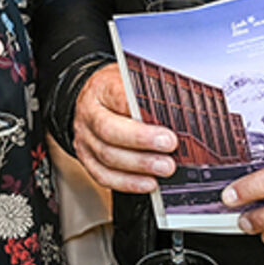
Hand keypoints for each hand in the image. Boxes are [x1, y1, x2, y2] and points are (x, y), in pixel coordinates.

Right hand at [72, 63, 178, 192]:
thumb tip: (178, 115)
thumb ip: (150, 96)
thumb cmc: (118, 91)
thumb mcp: (133, 82)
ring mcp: (85, 138)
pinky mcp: (86, 159)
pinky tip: (148, 182)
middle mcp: (89, 114)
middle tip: (169, 146)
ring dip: (139, 165)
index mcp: (101, 88)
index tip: (165, 125)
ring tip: (164, 167)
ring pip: (107, 156)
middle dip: (142, 141)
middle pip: (109, 130)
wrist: (93, 100)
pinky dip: (128, 182)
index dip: (142, 113)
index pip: (118, 98)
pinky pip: (104, 176)